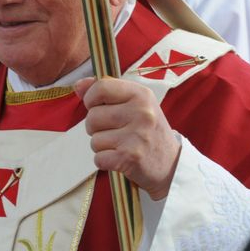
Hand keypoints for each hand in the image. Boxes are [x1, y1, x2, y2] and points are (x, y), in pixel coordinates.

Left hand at [75, 77, 180, 200]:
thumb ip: (105, 92)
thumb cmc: (147, 131)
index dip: (91, 98)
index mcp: (141, 94)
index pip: (101, 87)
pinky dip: (104, 161)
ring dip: (102, 146)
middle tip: (114, 132)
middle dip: (96, 127)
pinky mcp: (130, 158)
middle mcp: (141, 112)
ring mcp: (136, 136)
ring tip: (120, 145)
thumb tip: (78, 85)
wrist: (171, 165)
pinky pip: (98, 158)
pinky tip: (119, 158)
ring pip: (94, 139)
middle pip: (92, 116)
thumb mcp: (134, 104)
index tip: (97, 106)